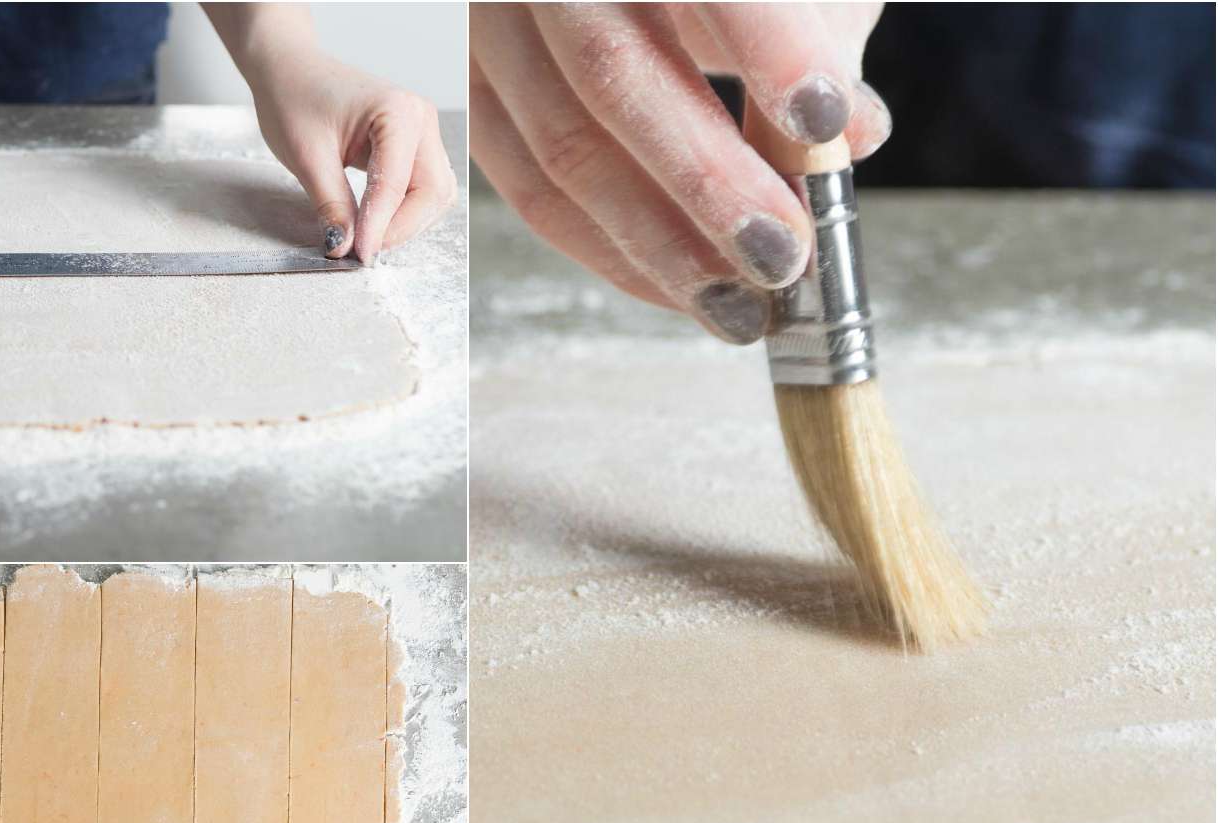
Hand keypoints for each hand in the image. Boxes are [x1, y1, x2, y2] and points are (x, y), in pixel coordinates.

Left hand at [247, 50, 456, 263]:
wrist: (288, 70)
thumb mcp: (306, 158)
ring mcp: (422, 133)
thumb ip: (332, 205)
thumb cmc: (293, 97)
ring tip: (367, 236)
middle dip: (401, 228)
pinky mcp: (414, 147)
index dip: (380, 226)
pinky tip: (376, 221)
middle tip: (364, 250)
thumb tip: (346, 247)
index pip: (397, 184)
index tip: (360, 254)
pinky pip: (423, 189)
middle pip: (433, 193)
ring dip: (407, 223)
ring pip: (434, 195)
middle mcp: (420, 119)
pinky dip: (404, 212)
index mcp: (397, 111)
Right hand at [470, 3, 888, 342]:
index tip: (824, 120)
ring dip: (656, 246)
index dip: (768, 47)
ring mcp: (488, 24)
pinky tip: (671, 282)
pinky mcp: (467, 86)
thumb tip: (847, 137)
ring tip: (737, 302)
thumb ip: (821, 34)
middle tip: (782, 256)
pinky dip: (603, 248)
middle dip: (708, 185)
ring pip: (560, 150)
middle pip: (614, 77)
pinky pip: (525, 186)